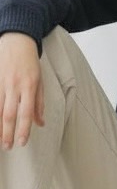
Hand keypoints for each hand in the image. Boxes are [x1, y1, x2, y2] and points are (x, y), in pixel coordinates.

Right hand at [0, 32, 43, 149]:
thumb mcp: (40, 81)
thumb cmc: (30, 63)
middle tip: (8, 146)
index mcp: (30, 86)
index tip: (22, 143)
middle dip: (8, 133)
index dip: (24, 129)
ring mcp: (1, 83)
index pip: (26, 113)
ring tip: (0, 139)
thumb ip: (39, 103)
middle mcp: (15, 86)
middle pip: (10, 114)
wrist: (17, 41)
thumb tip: (41, 123)